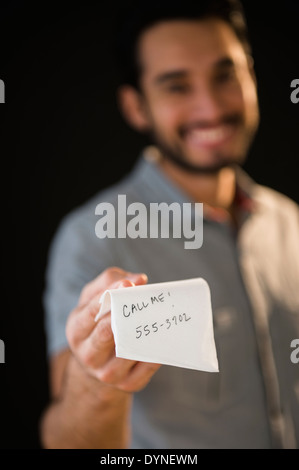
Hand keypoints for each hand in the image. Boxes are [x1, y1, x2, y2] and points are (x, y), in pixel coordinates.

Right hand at [66, 267, 160, 391]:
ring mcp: (107, 373)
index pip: (91, 313)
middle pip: (106, 334)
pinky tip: (162, 338)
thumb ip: (110, 281)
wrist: (97, 362)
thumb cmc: (97, 321)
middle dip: (125, 315)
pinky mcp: (128, 384)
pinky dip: (155, 353)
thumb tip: (138, 279)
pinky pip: (145, 367)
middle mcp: (88, 354)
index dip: (109, 296)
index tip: (127, 285)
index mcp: (76, 330)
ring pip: (128, 351)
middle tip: (143, 300)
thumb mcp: (93, 298)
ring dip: (144, 332)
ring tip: (158, 316)